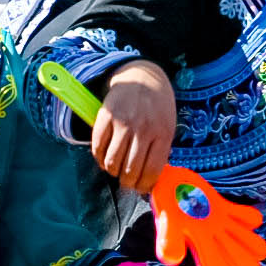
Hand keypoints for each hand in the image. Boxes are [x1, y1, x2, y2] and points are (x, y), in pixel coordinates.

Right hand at [92, 60, 177, 187]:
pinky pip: (98, 146)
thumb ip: (160, 151)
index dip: (144, 186)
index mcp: (162, 133)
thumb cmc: (157, 106)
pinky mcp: (106, 116)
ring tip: (115, 168)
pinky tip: (105, 156)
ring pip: (112, 162)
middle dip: (127, 183)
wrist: (143, 76)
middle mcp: (143, 129)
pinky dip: (99, 157)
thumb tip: (150, 180)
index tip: (140, 188)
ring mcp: (124, 122)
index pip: (152, 171)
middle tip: (126, 181)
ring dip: (112, 171)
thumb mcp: (167, 126)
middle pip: (130, 170)